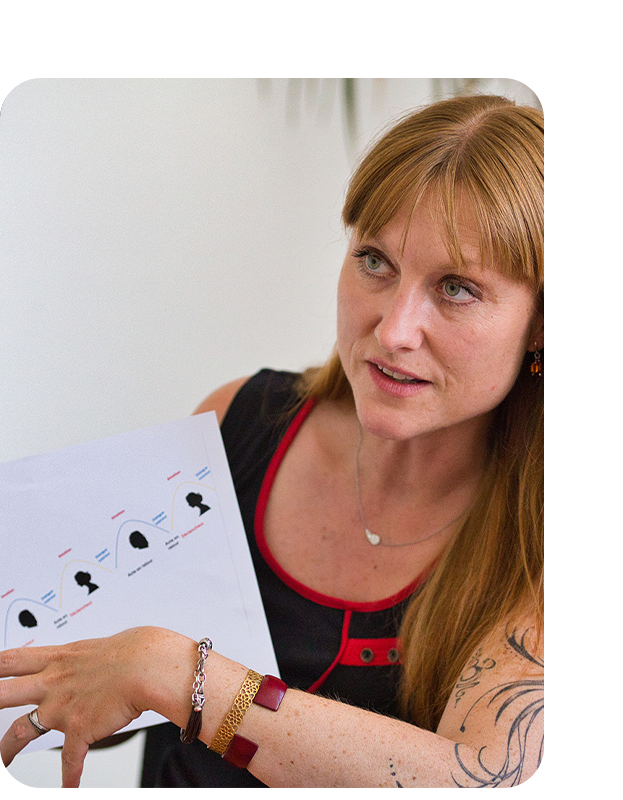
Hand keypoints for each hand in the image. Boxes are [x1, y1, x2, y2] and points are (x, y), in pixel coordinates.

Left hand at [0, 627, 188, 786]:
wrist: (148, 667)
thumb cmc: (135, 650)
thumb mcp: (100, 646)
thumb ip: (85, 657)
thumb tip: (90, 659)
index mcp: (59, 658)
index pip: (13, 659)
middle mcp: (54, 682)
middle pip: (2, 692)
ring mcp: (62, 707)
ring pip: (19, 731)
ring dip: (5, 749)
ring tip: (2, 760)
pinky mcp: (78, 729)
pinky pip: (69, 761)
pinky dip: (69, 777)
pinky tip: (69, 786)